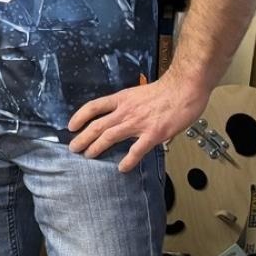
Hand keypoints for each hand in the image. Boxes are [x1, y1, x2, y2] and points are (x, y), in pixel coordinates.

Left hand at [67, 70, 208, 172]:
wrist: (185, 87)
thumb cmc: (166, 90)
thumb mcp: (139, 93)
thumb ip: (129, 106)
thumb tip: (123, 118)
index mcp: (122, 99)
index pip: (94, 107)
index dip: (79, 117)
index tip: (71, 126)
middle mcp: (126, 111)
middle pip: (97, 125)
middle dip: (82, 138)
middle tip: (74, 148)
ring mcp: (138, 123)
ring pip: (110, 136)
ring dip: (96, 147)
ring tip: (87, 156)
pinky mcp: (153, 134)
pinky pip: (137, 150)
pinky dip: (128, 160)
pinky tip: (122, 168)